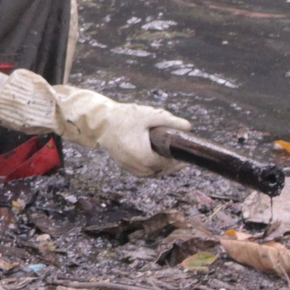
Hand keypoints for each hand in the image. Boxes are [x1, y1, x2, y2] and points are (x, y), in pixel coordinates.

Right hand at [55, 88, 188, 176]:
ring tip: (171, 160)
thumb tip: (188, 127)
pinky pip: (142, 171)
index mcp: (143, 156)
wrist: (101, 122)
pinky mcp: (124, 166)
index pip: (166, 164)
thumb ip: (169, 121)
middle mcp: (136, 166)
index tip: (186, 157)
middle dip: (172, 166)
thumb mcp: (148, 115)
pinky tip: (157, 160)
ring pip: (151, 173)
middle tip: (181, 159)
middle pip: (160, 171)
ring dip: (162, 168)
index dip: (178, 162)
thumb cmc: (125, 118)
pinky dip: (151, 168)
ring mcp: (129, 168)